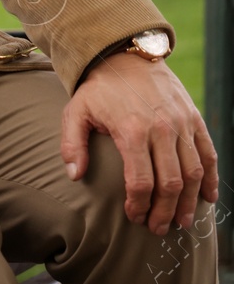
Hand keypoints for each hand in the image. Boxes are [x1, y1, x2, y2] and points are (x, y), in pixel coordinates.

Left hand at [61, 51, 217, 235]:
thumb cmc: (98, 88)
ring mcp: (182, 124)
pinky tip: (208, 197)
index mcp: (132, 130)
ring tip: (183, 222)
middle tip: (159, 229)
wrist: (126, 55)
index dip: (139, 205)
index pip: (141, 181)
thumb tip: (75, 175)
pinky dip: (212, 178)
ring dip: (190, 202)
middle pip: (171, 183)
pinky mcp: (194, 119)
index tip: (134, 217)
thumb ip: (72, 144)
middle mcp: (162, 129)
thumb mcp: (75, 111)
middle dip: (165, 212)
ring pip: (194, 173)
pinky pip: (209, 154)